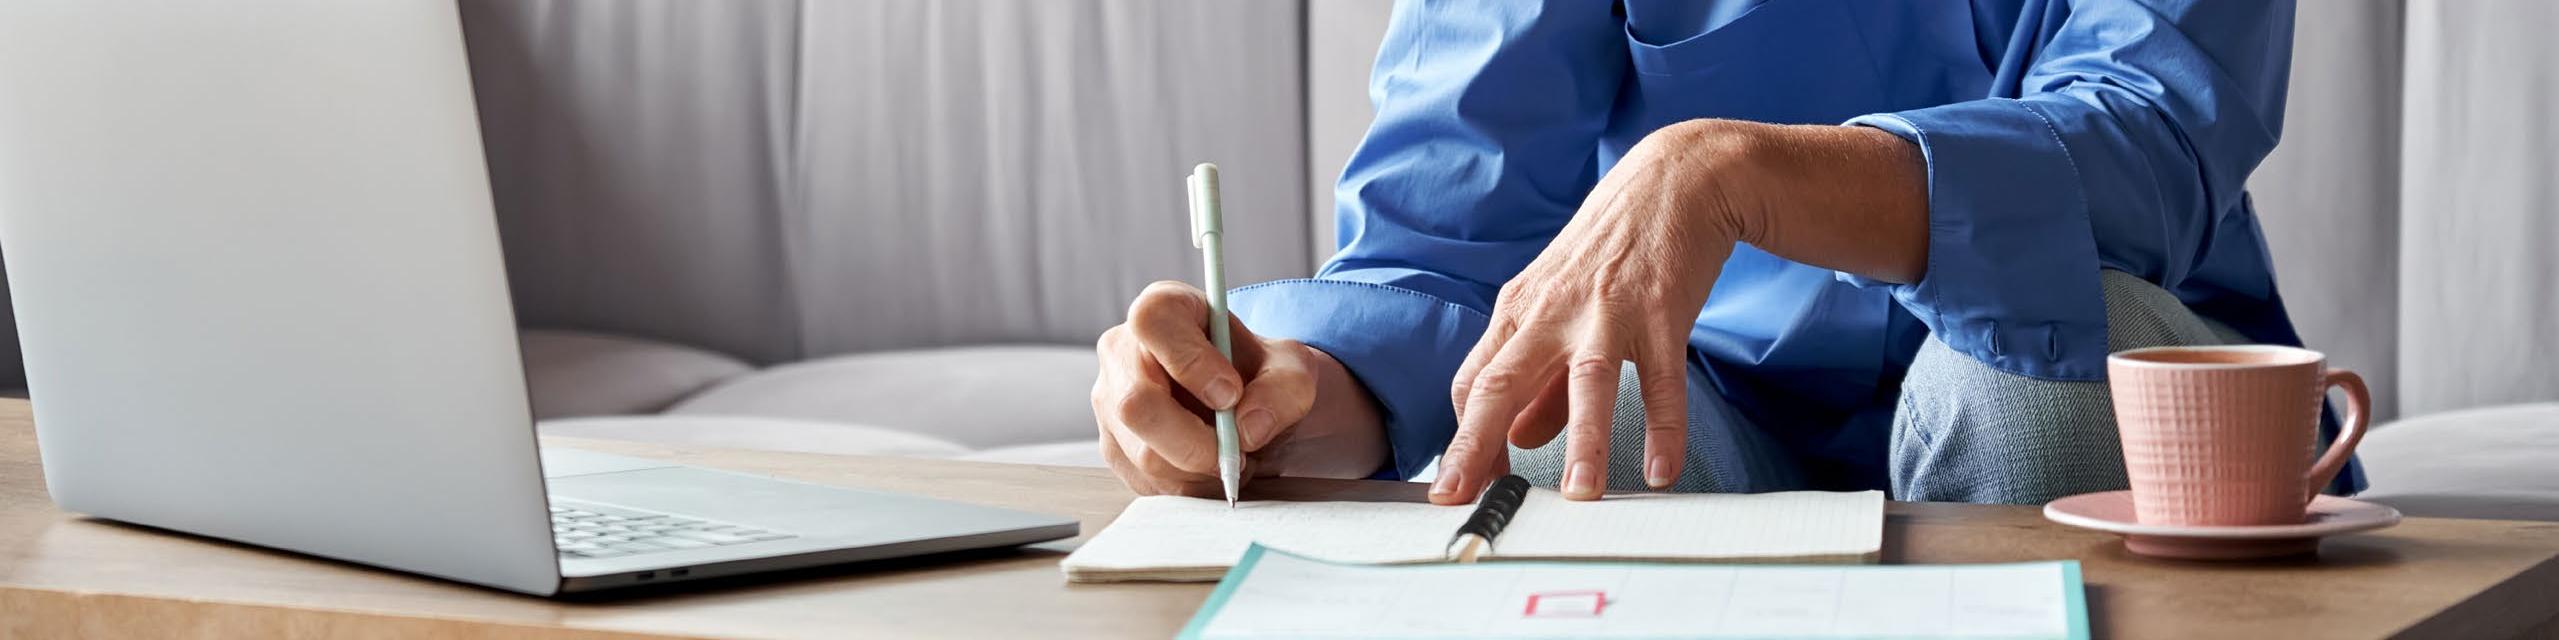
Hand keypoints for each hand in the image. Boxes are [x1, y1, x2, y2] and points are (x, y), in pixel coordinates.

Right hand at [1093, 281, 1387, 496]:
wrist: (1250, 407)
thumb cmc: (1261, 375)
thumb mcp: (1292, 371)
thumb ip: (1282, 390)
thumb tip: (1248, 428)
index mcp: (1163, 310)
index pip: (1154, 323)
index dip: (1190, 361)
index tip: (1231, 393)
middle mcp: (1122, 351)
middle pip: (1136, 404)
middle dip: (1195, 442)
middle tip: (1239, 452)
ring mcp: (1109, 403)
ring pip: (1143, 454)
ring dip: (1200, 471)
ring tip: (1235, 459)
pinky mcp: (1114, 447)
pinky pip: (1146, 482)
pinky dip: (1190, 487)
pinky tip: (1212, 470)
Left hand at [1432, 120, 1751, 503]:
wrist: (1674, 179)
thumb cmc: (1610, 250)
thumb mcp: (1559, 306)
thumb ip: (1538, 380)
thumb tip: (1515, 439)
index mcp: (1519, 311)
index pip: (1473, 383)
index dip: (1464, 437)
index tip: (1461, 486)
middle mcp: (1553, 312)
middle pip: (1502, 383)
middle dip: (1476, 446)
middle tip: (1462, 499)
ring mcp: (1608, 311)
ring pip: (1586, 383)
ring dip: (1583, 443)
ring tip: (1580, 497)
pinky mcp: (1662, 312)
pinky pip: (1663, 379)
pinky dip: (1664, 428)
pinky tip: (1661, 471)